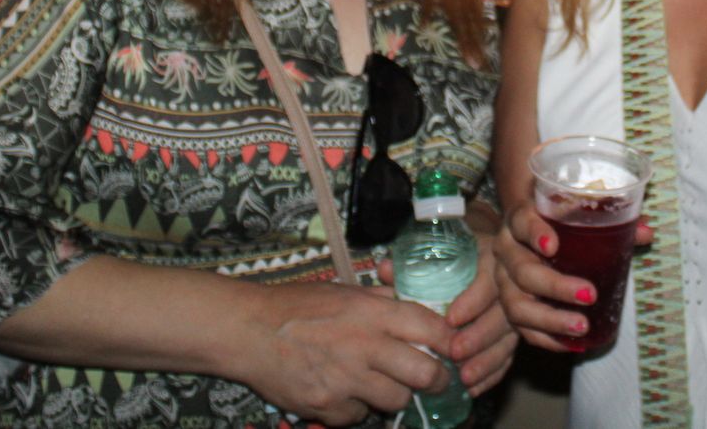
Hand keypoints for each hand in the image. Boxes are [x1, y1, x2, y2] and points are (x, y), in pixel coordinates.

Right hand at [245, 280, 455, 425]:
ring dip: (395, 394)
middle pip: (425, 374)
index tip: (457, 348)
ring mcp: (345, 380)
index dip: (451, 342)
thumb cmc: (298, 306)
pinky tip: (344, 391)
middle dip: (436, 379)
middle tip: (435, 379)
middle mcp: (363, 346)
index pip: (431, 329)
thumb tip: (419, 307)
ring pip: (396, 399)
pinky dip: (357, 407)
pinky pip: (359, 415)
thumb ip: (383, 300)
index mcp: (371, 312)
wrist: (249, 331)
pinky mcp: (327, 406)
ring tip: (380, 383)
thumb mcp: (344, 291)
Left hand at [374, 220, 517, 397]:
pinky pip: (508, 356)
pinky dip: (491, 374)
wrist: (474, 262)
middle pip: (502, 314)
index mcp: (489, 258)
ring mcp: (513, 311)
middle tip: (454, 353)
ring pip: (507, 339)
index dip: (472, 301)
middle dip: (479, 336)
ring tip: (464, 378)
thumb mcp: (433, 256)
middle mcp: (507, 285)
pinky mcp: (513, 333)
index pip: (487, 280)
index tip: (451, 319)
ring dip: (487, 361)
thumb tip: (385, 270)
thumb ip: (411, 265)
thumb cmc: (449, 259)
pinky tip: (474, 388)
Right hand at [492, 202, 596, 351]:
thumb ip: (611, 217)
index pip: (522, 221)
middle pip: (522, 270)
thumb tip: (646, 232)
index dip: (534, 233)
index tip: (553, 245)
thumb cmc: (557, 219)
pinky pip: (522, 328)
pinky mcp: (511, 304)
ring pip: (517, 305)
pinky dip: (547, 339)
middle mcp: (507, 249)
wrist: (528, 230)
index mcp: (521, 218)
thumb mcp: (577, 211)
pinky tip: (573, 344)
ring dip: (549, 319)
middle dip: (554, 286)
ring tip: (581, 325)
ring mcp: (505, 280)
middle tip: (589, 294)